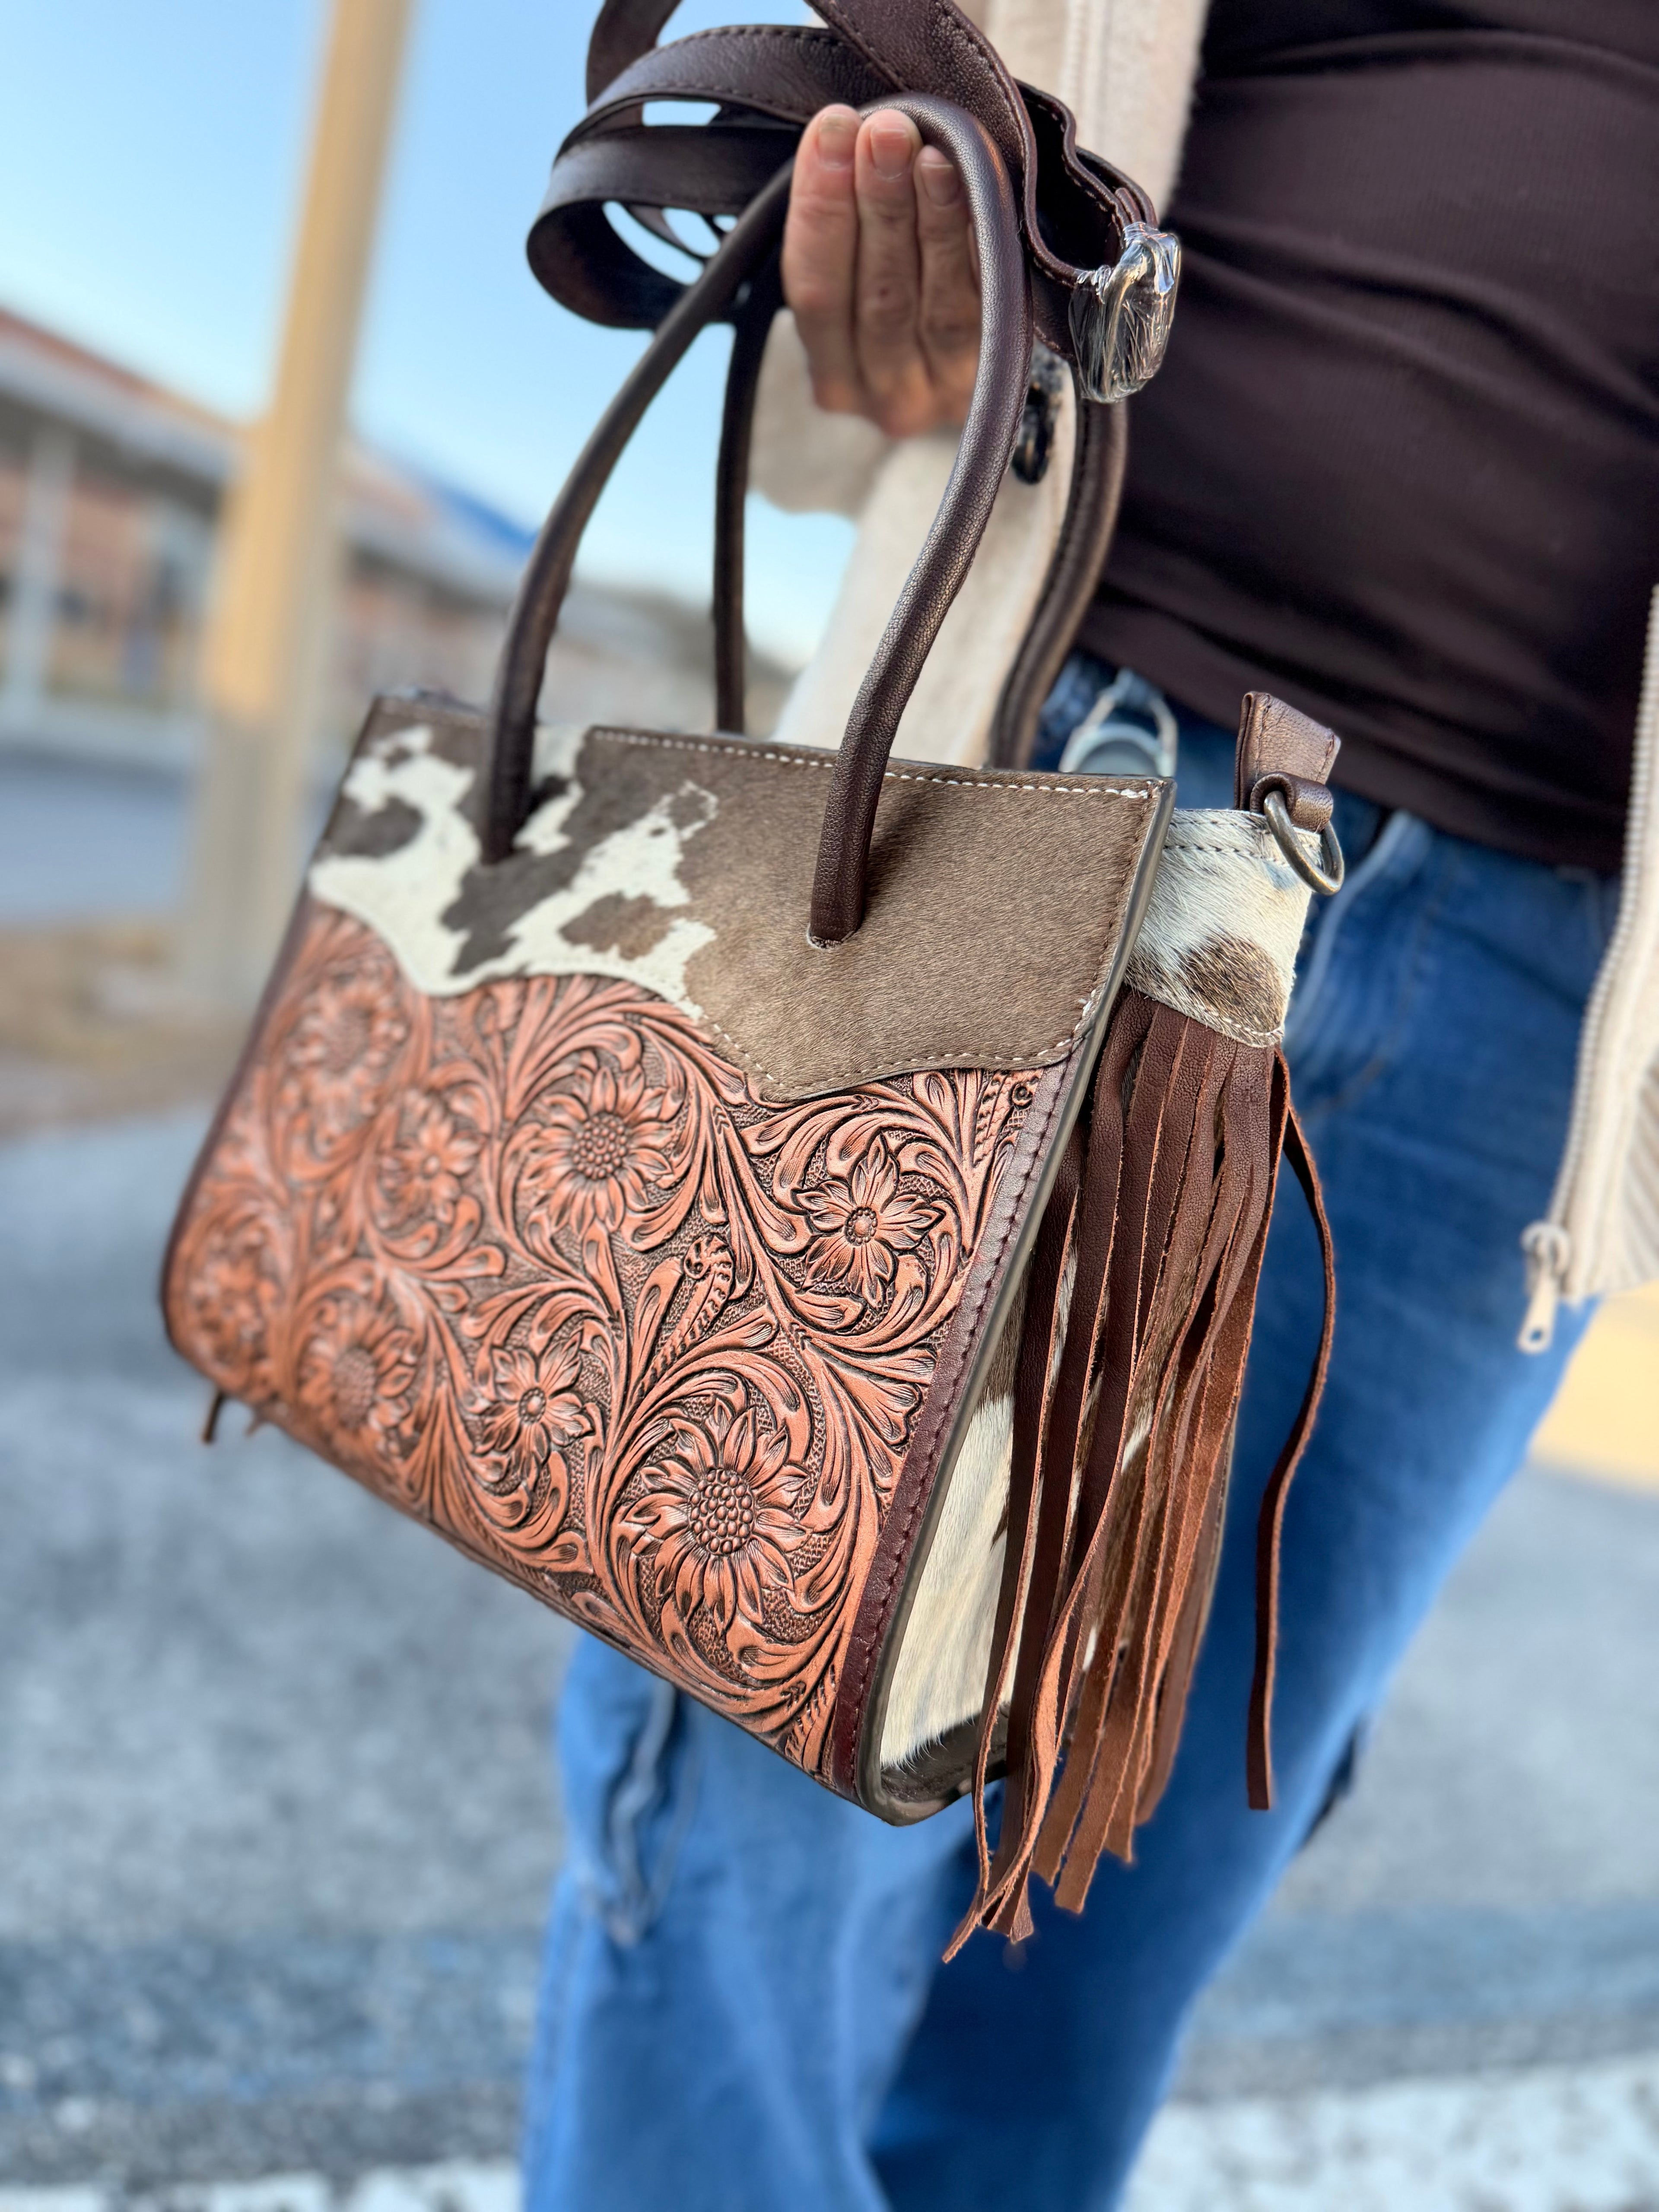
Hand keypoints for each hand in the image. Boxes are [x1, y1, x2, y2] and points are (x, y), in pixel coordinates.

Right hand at [781, 105, 981, 437]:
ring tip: (927, 150)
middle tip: (883, 131)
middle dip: (878, 204)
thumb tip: (840, 134)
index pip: (815, 293)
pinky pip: (990, 302)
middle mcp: (888, 398)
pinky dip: (977, 240)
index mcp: (835, 382)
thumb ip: (841, 235)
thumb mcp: (851, 287)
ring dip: (931, 218)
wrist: (965, 374)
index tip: (830, 132)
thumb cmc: (890, 307)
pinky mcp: (1002, 373)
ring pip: (938, 303)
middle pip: (878, 297)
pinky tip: (974, 185)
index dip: (820, 210)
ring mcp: (948, 392)